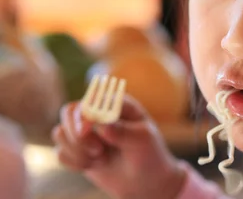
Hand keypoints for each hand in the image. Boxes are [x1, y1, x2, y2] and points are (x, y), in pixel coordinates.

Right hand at [52, 95, 186, 198]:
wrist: (144, 179)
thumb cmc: (148, 153)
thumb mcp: (142, 140)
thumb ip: (123, 131)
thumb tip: (103, 126)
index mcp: (116, 103)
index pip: (92, 98)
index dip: (85, 113)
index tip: (86, 130)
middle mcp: (98, 112)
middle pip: (69, 111)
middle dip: (76, 133)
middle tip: (97, 150)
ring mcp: (85, 130)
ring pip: (60, 132)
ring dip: (77, 150)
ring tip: (101, 158)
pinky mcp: (76, 149)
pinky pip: (59, 152)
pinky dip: (73, 162)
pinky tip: (92, 165)